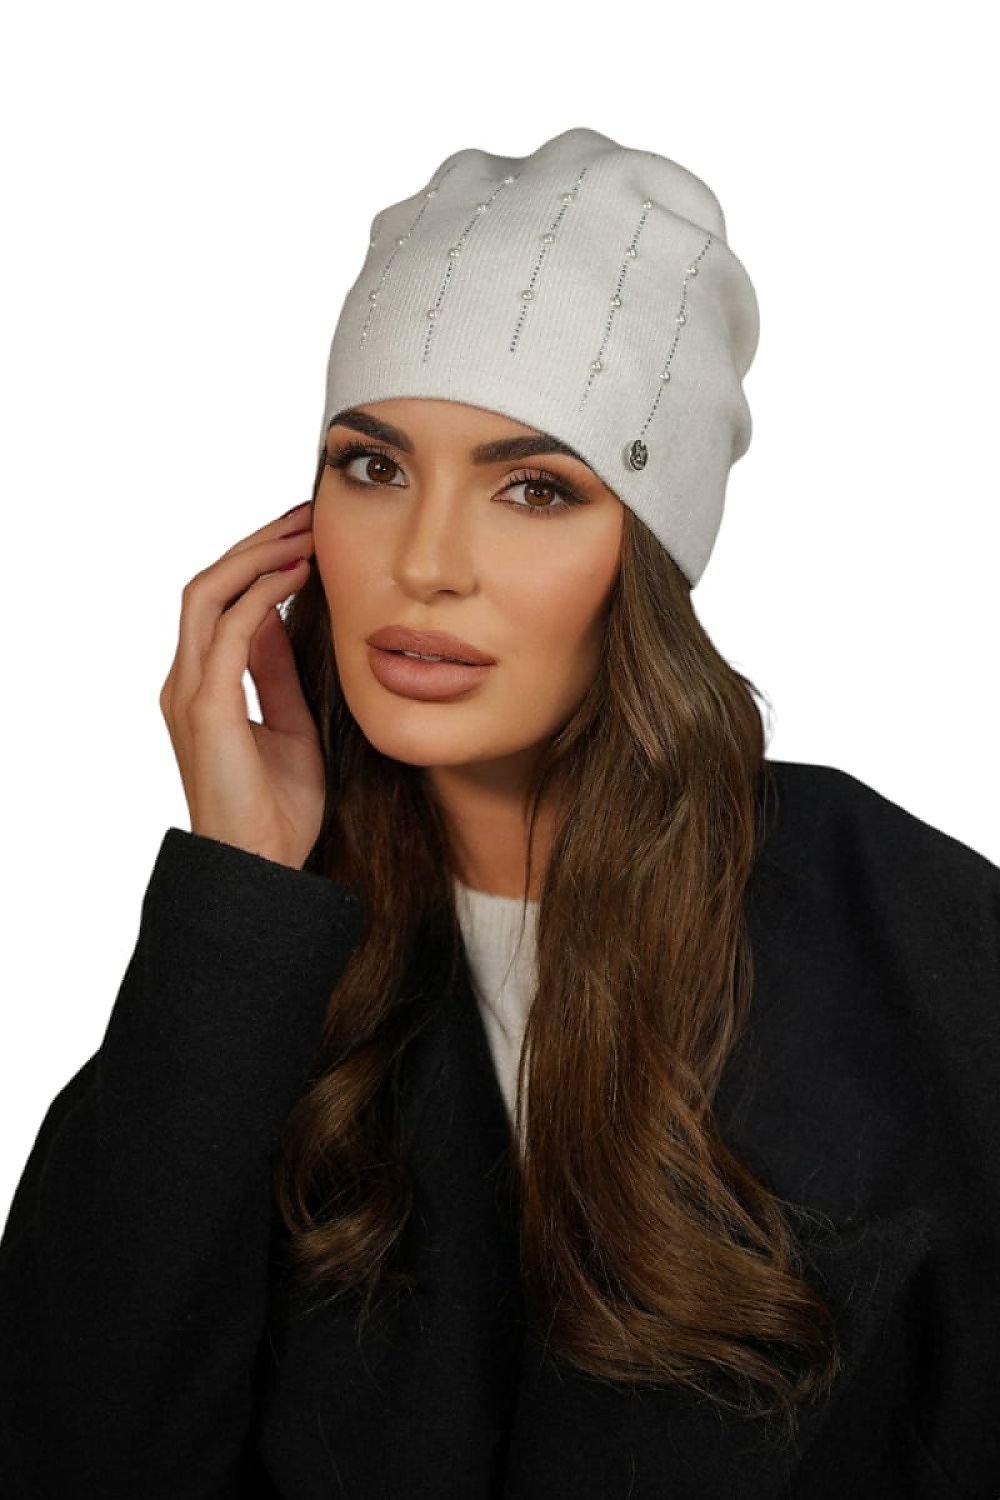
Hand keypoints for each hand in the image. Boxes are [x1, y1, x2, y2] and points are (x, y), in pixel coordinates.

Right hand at [158, 501, 324, 869]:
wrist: (263, 867)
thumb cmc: (277, 810)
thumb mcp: (289, 726)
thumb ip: (276, 675)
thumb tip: (279, 620)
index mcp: (201, 686)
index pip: (218, 602)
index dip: (257, 561)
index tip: (305, 536)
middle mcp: (185, 682)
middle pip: (208, 585)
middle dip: (257, 543)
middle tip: (308, 515)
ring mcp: (190, 693)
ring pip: (208, 595)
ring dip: (258, 556)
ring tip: (306, 533)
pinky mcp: (207, 708)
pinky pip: (229, 631)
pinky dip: (263, 594)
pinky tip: (299, 575)